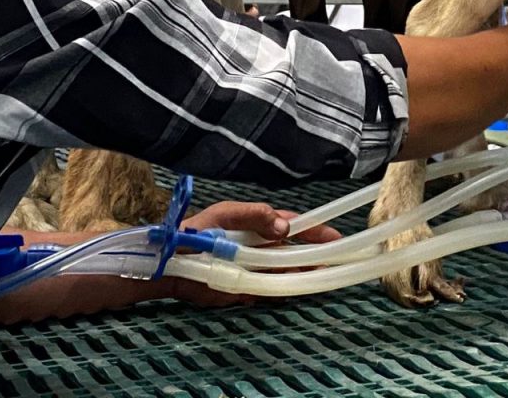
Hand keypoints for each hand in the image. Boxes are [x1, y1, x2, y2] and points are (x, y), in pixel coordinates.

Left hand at [173, 200, 341, 306]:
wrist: (170, 263)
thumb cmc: (197, 231)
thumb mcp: (226, 215)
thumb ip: (255, 216)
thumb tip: (286, 228)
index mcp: (260, 223)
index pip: (295, 225)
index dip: (316, 229)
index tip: (336, 236)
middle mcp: (263, 246)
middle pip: (296, 250)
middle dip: (317, 254)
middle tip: (337, 260)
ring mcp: (257, 268)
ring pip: (288, 272)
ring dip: (306, 274)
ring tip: (324, 277)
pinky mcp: (248, 289)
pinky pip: (273, 291)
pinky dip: (286, 292)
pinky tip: (300, 292)